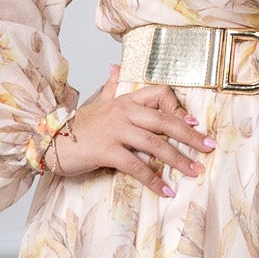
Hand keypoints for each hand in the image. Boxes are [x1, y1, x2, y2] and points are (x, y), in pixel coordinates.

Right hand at [52, 64, 215, 195]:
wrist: (48, 141)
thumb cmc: (75, 126)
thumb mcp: (96, 103)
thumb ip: (110, 87)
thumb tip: (114, 66)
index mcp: (123, 101)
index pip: (158, 95)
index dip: (178, 108)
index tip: (194, 123)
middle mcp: (122, 113)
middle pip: (164, 121)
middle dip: (190, 136)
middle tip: (209, 148)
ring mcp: (115, 131)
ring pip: (154, 144)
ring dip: (178, 159)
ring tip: (195, 171)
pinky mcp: (106, 151)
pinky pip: (136, 166)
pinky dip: (153, 180)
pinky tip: (166, 191)